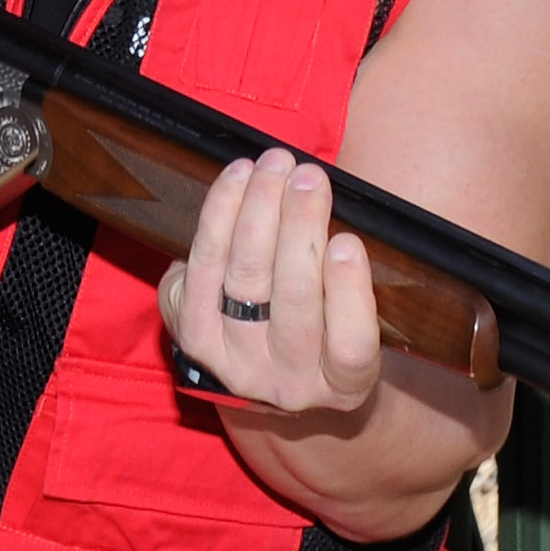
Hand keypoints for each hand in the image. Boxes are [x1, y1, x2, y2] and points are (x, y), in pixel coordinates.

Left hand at [160, 149, 382, 411]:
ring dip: (258, 210)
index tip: (348, 241)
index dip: (348, 292)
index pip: (351, 345)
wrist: (268, 373)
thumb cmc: (328, 330)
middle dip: (300, 228)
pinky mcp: (194, 338)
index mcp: (344, 383)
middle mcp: (288, 383)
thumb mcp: (356, 322)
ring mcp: (234, 364)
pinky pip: (202, 268)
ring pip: (245, 279)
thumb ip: (354, 279)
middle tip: (309, 177)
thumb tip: (334, 206)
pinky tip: (237, 179)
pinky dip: (219, 216)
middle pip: (294, 300)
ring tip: (274, 166)